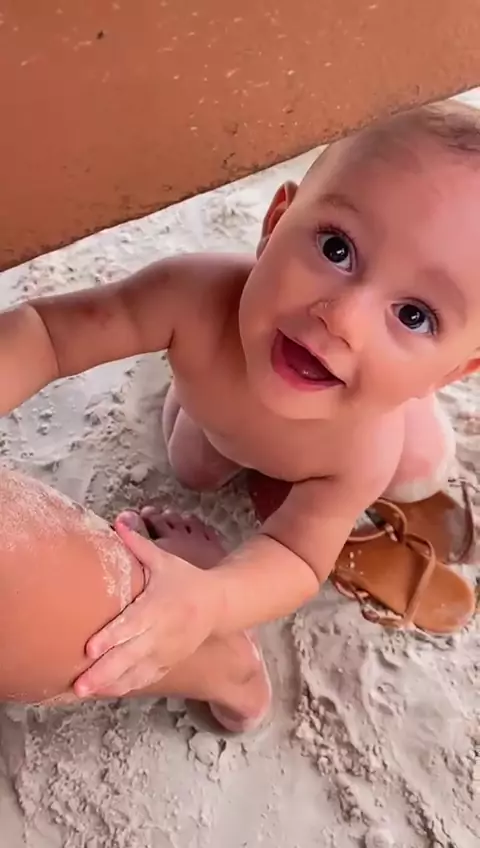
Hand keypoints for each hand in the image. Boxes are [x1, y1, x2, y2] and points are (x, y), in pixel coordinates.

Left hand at [74, 521, 223, 697]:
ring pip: (136, 672)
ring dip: (110, 684)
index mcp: (158, 606)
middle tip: (79, 684)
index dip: (110, 638)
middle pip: (129, 656)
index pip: (131, 624)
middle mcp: (161, 632)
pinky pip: (146, 678)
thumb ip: (138, 545)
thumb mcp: (164, 560)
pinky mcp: (169, 662)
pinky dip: (126, 687)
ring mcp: (166, 651)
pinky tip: (105, 693)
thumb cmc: (186, 580)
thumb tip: (117, 522)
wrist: (218, 604)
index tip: (89, 649)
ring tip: (85, 692)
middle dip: (103, 672)